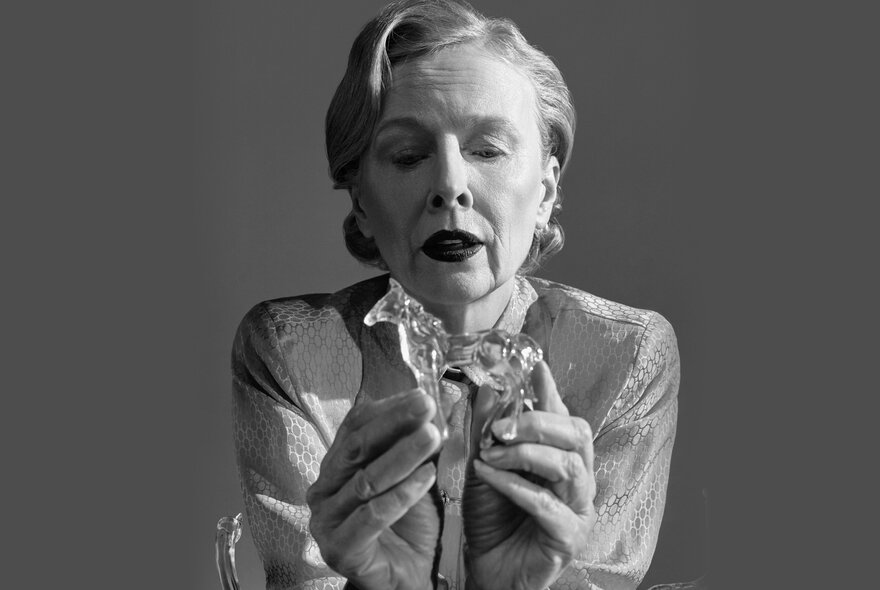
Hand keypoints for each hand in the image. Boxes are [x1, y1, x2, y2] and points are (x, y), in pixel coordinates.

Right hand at [307, 389, 442, 589]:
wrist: (408, 576)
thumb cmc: (410, 524)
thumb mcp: (416, 474)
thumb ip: (419, 442)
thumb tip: (440, 402)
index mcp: (337, 464)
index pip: (356, 425)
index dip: (389, 408)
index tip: (422, 395)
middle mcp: (323, 488)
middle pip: (358, 446)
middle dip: (395, 423)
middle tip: (427, 406)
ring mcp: (326, 520)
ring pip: (366, 480)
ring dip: (403, 455)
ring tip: (434, 436)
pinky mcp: (339, 549)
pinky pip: (372, 516)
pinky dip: (402, 494)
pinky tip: (428, 477)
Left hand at [463, 361, 596, 589]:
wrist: (484, 570)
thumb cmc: (489, 520)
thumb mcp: (482, 467)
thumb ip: (486, 431)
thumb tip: (484, 389)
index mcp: (560, 457)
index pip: (563, 415)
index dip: (551, 390)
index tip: (535, 366)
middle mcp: (577, 479)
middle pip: (578, 434)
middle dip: (539, 422)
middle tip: (502, 426)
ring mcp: (578, 509)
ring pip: (570, 465)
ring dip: (526, 454)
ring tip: (491, 454)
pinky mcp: (568, 537)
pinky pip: (547, 504)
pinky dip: (515, 486)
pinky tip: (490, 477)